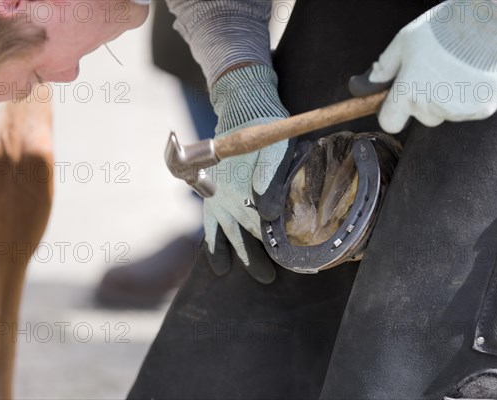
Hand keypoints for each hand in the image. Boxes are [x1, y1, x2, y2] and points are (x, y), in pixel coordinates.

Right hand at [203, 64, 290, 283]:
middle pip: (246, 235)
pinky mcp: (212, 198)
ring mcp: (219, 200)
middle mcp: (230, 199)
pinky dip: (214, 248)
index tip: (286, 260)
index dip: (275, 243)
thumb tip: (269, 213)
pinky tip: (221, 267)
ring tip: (256, 277)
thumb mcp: (275, 150)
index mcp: (248, 190)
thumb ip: (271, 177)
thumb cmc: (265, 133)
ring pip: (229, 236)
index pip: (263, 224)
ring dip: (240, 257)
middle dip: (258, 258)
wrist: (241, 116)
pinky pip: (210, 227)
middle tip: (270, 279)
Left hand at [349, 0, 496, 132]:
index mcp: (408, 92)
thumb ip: (385, 66)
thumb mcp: (404, 41)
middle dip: (425, 101)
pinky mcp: (482, 109)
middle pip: (422, 117)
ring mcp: (458, 111)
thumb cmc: (444, 28)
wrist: (490, 22)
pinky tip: (475, 74)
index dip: (392, 113)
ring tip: (458, 69)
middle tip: (437, 73)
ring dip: (450, 98)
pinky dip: (472, 97)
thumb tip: (367, 83)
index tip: (397, 103)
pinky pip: (471, 110)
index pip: (390, 122)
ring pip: (447, 113)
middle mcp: (431, 106)